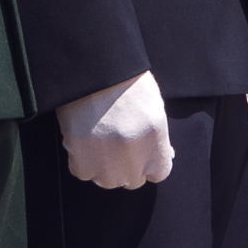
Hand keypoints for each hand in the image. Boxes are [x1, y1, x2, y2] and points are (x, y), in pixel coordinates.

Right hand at [56, 71, 173, 188]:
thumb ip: (159, 138)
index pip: (159, 173)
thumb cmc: (125, 81)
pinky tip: (83, 140)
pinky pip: (83, 173)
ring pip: (107, 180)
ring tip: (98, 140)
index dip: (148, 163)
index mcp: (156, 141)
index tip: (139, 153)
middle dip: (125, 165)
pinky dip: (81, 160)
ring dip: (103, 166)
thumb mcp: (153, 107)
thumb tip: (166, 156)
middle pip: (132, 180)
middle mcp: (135, 157)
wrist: (92, 67)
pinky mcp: (83, 160)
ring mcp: (108, 162)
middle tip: (114, 143)